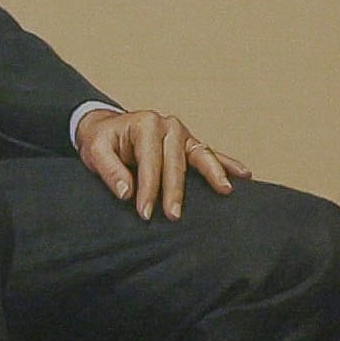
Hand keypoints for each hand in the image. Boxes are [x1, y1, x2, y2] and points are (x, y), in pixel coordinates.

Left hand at [75, 106, 250, 219]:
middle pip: (176, 161)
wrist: (106, 129)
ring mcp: (182, 134)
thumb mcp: (95, 153)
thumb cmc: (102, 142)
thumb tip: (127, 192)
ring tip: (225, 190)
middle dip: (175, 190)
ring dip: (213, 174)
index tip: (145, 213)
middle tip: (174, 216)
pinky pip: (210, 154)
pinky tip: (244, 174)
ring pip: (200, 155)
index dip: (148, 189)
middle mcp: (168, 126)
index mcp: (146, 124)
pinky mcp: (190, 144)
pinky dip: (227, 164)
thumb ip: (110, 171)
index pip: (150, 161)